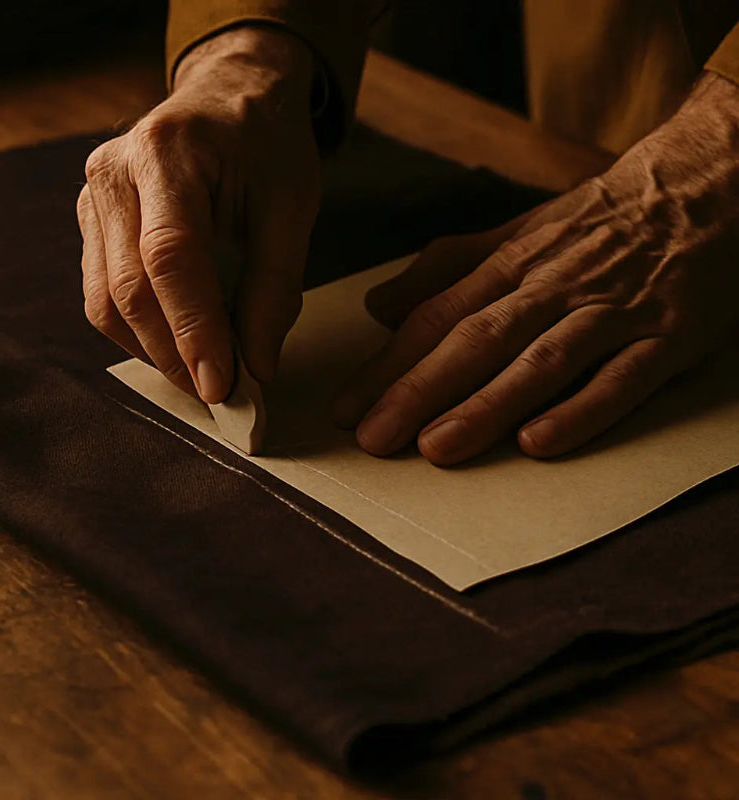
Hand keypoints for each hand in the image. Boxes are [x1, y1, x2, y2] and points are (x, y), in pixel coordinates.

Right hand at [77, 27, 319, 401]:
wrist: (231, 98)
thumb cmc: (267, 147)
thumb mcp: (291, 208)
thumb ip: (274, 289)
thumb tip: (257, 368)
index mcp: (168, 153)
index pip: (170, 258)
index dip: (194, 331)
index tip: (222, 387)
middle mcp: (114, 173)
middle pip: (129, 289)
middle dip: (174, 354)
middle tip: (220, 395)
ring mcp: (93, 198)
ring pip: (105, 301)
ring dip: (154, 351)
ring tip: (204, 375)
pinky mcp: (93, 222)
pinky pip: (103, 294)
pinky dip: (141, 332)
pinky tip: (179, 344)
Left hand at [335, 72, 738, 464]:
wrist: (708, 180)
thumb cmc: (600, 218)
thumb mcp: (518, 232)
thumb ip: (446, 270)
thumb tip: (380, 306)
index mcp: (514, 263)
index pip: (438, 317)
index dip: (388, 364)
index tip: (348, 407)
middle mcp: (555, 286)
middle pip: (477, 341)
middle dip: (419, 391)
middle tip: (373, 438)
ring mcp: (613, 311)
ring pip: (541, 361)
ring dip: (487, 406)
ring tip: (437, 448)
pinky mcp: (669, 335)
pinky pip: (624, 379)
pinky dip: (582, 411)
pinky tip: (540, 444)